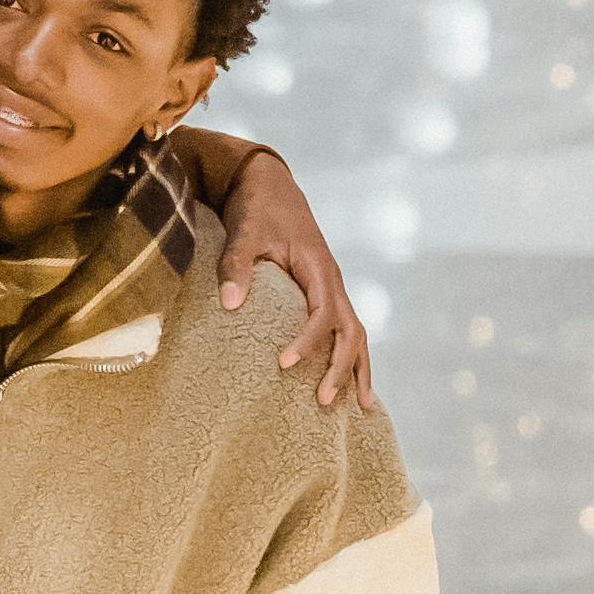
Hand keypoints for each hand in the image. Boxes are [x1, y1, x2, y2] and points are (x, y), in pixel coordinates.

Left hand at [212, 154, 371, 409]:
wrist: (268, 185)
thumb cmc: (256, 209)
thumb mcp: (243, 231)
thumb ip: (236, 265)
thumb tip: (229, 304)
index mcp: (318, 267)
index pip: (323, 313)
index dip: (308, 341)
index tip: (283, 364)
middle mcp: (332, 280)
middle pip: (351, 331)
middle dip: (342, 368)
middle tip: (324, 402)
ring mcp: (332, 288)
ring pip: (356, 333)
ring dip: (358, 369)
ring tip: (364, 407)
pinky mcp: (325, 294)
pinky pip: (345, 329)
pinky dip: (351, 357)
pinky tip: (351, 384)